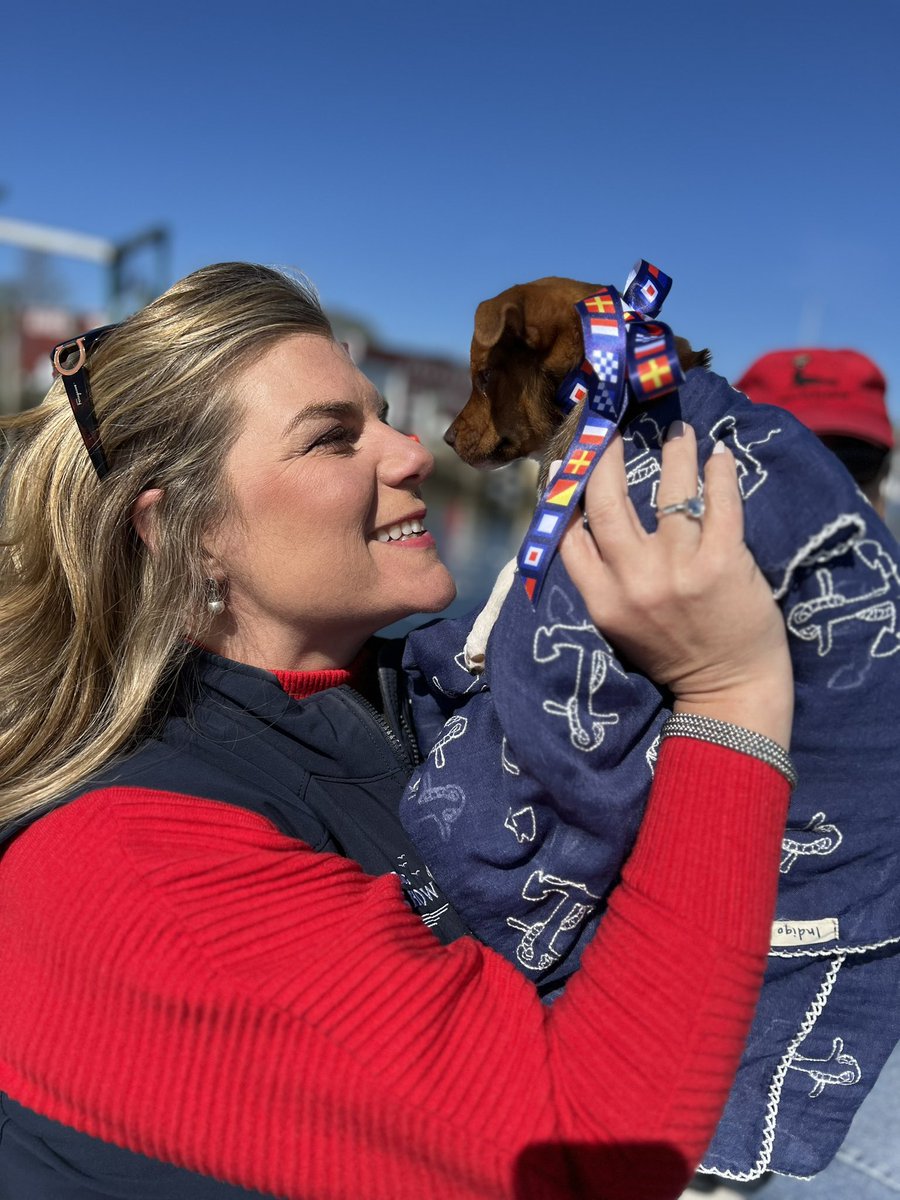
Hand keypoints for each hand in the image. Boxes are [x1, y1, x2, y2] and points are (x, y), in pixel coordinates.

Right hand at [559, 423, 792, 746]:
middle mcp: (634, 581)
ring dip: (673, 452)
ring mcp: (679, 570)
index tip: (573, 461)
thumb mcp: (620, 624)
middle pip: (607, 501)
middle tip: (612, 426)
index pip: (569, 534)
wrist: (729, 693)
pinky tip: (719, 456)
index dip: (567, 492)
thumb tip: (585, 522)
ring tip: (678, 431)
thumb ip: (603, 580)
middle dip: (605, 455)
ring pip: (669, 491)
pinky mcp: (722, 563)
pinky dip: (719, 473)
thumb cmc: (673, 657)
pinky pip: (719, 504)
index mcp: (602, 600)